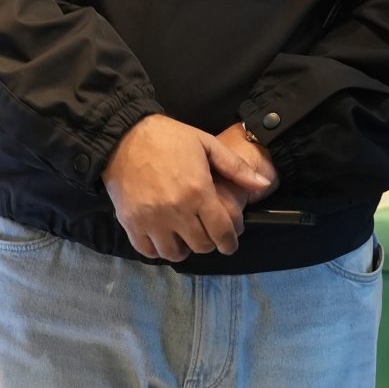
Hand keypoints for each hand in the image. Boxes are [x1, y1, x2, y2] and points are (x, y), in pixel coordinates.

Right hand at [104, 116, 270, 260]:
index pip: (221, 232)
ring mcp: (151, 219)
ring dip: (183, 249)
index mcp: (198, 192)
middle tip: (207, 234)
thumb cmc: (169, 138)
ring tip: (184, 238)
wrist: (124, 135)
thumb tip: (264, 184)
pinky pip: (148, 251)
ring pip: (174, 253)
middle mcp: (176, 211)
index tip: (230, 244)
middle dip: (208, 243)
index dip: (230, 243)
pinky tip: (163, 238)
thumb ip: (236, 168)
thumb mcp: (206, 144)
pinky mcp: (130, 222)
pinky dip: (158, 250)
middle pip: (200, 246)